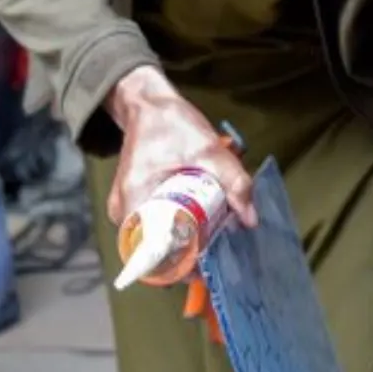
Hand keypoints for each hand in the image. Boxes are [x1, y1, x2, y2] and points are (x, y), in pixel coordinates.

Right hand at [106, 67, 255, 281]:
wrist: (147, 104)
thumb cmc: (170, 123)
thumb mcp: (208, 149)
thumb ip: (233, 181)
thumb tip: (250, 219)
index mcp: (133, 200)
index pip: (151, 255)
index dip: (180, 267)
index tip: (207, 264)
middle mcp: (122, 211)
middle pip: (154, 252)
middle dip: (188, 255)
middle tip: (217, 247)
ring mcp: (125, 210)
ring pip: (154, 243)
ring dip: (182, 243)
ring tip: (210, 234)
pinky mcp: (133, 205)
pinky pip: (153, 230)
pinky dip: (175, 230)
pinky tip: (197, 223)